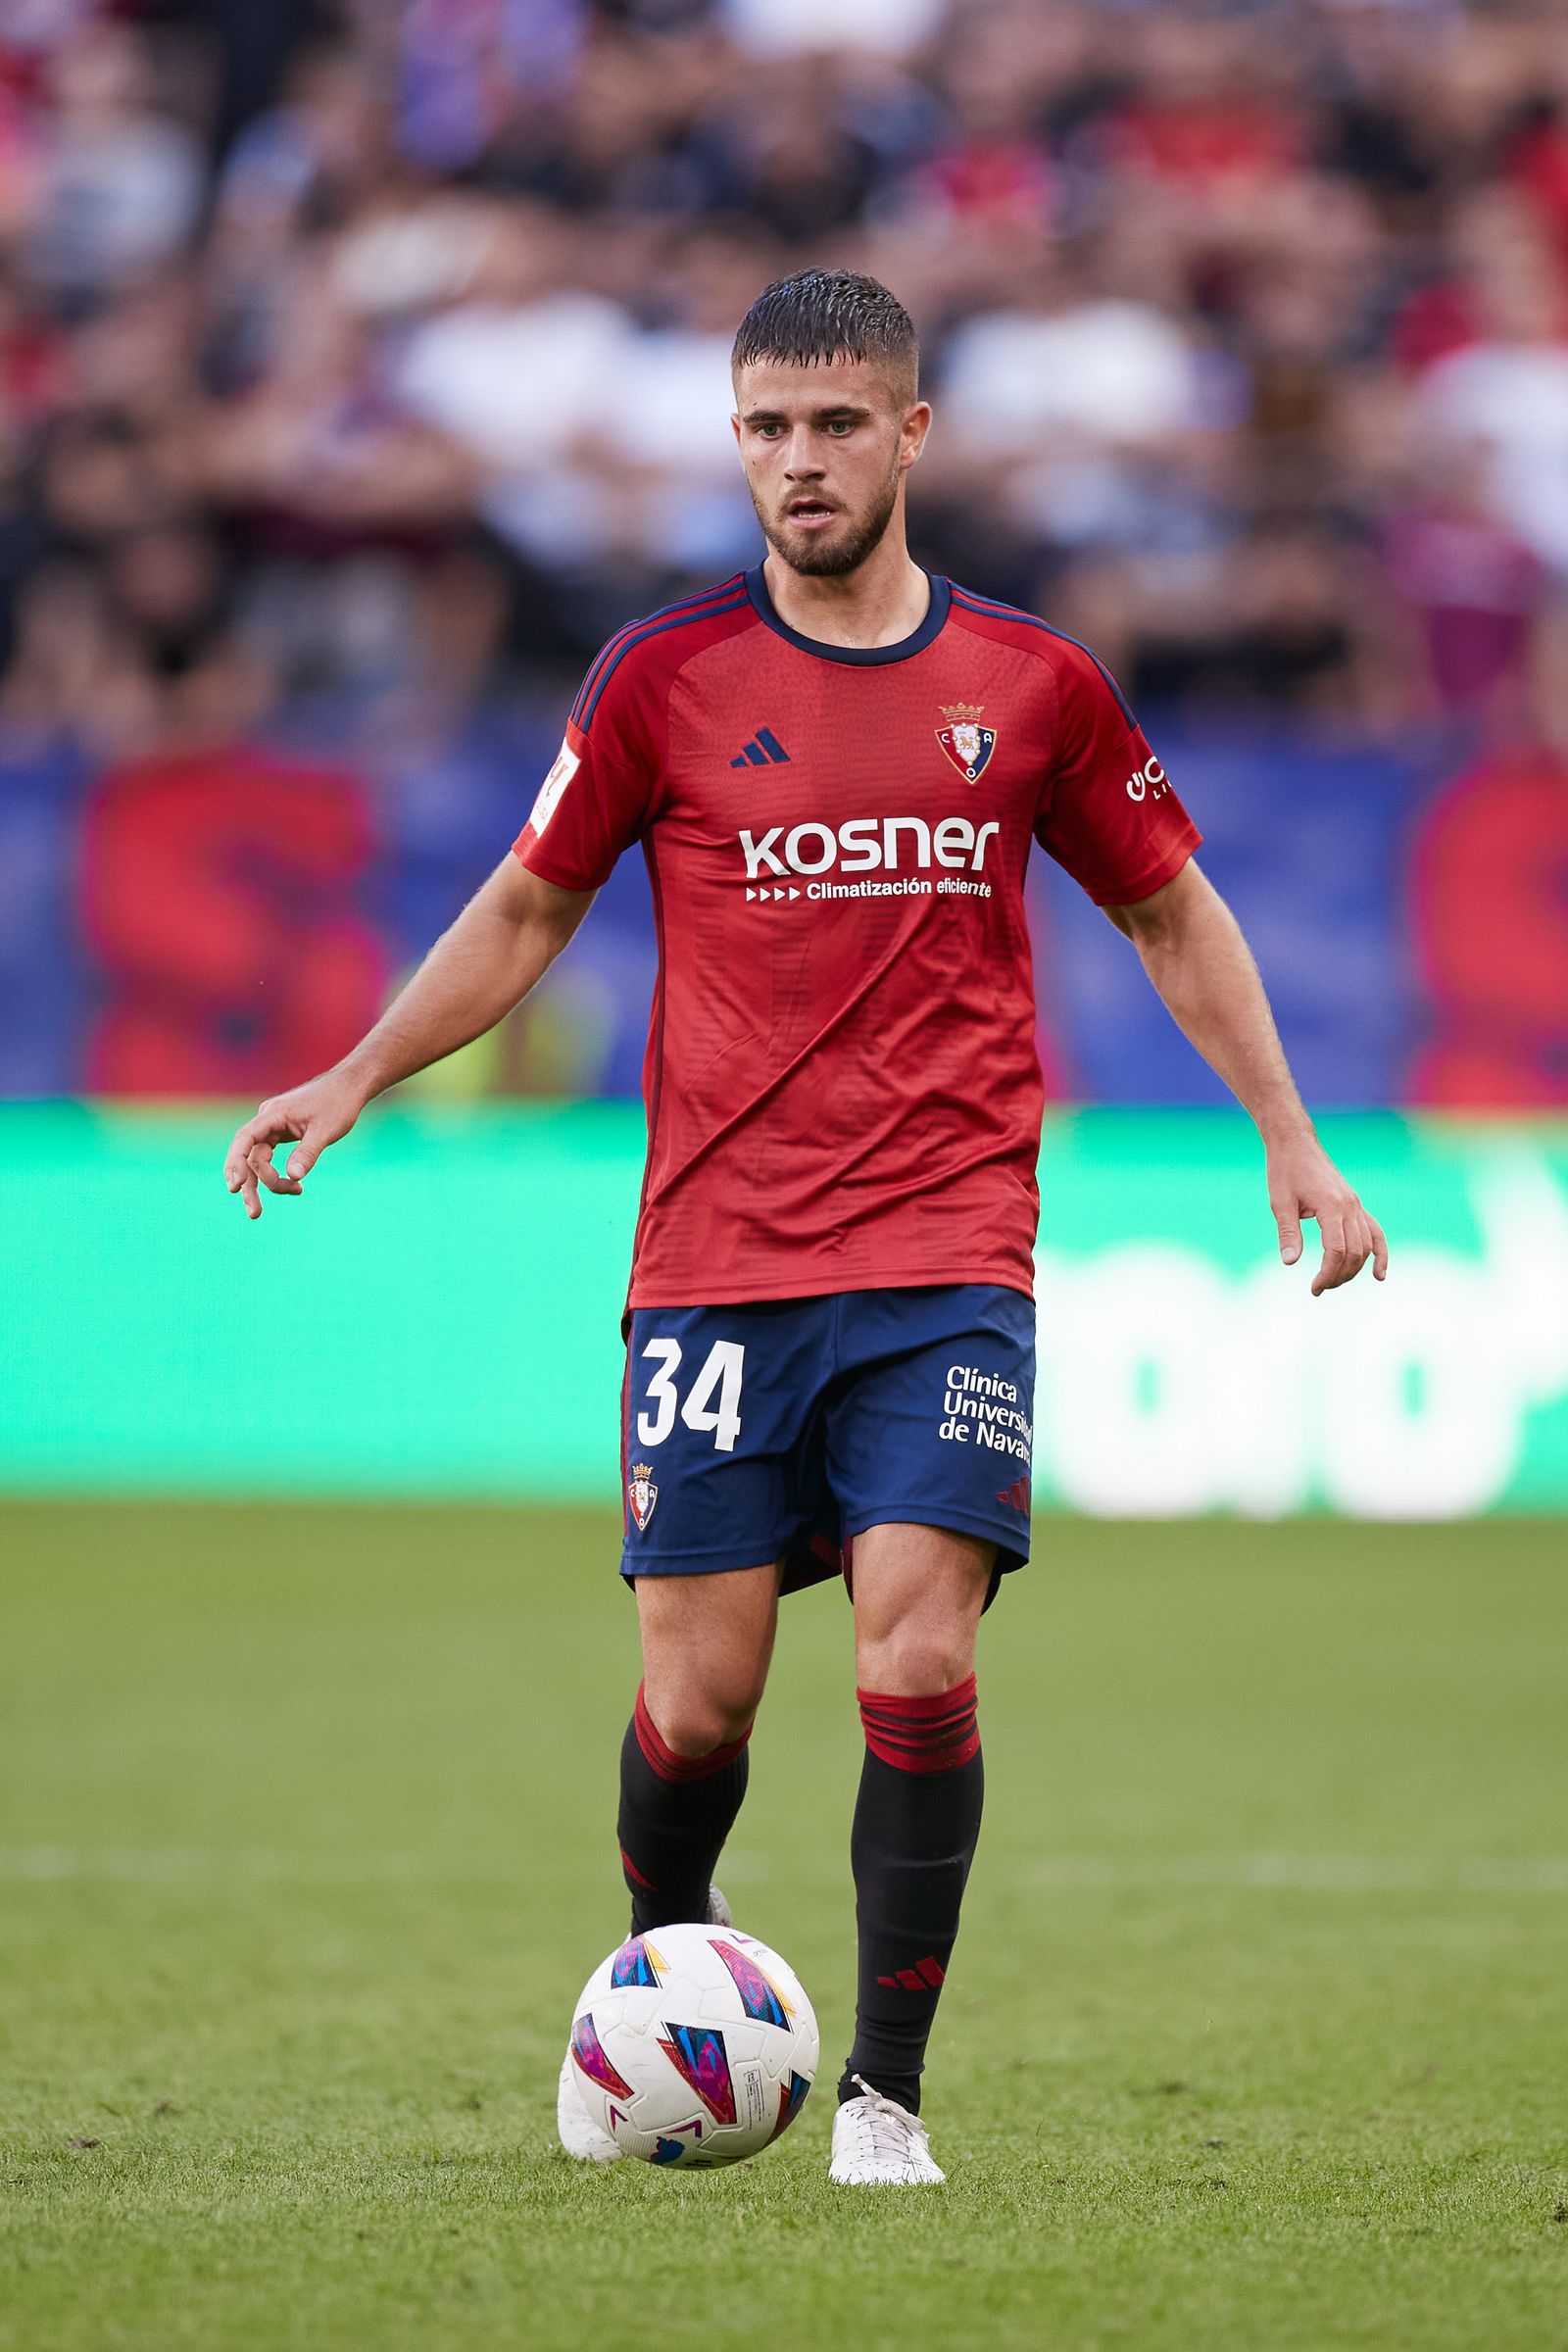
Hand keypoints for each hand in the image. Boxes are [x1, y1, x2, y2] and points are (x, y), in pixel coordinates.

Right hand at [224, 1070, 365, 1219]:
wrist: (349, 1088)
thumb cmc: (338, 1104)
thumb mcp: (325, 1130)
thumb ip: (308, 1153)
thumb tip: (294, 1177)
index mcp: (273, 1114)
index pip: (245, 1139)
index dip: (237, 1163)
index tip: (236, 1186)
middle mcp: (267, 1120)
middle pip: (249, 1155)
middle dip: (250, 1185)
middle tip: (255, 1213)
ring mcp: (273, 1127)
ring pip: (260, 1159)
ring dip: (268, 1182)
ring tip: (293, 1196)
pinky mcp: (281, 1133)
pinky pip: (270, 1157)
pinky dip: (278, 1173)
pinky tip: (295, 1186)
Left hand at [1266, 1132, 1388, 1296]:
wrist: (1296, 1144)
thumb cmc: (1285, 1171)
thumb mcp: (1280, 1203)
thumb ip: (1287, 1233)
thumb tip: (1290, 1263)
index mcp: (1332, 1206)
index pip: (1337, 1251)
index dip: (1327, 1274)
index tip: (1314, 1288)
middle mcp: (1350, 1206)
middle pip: (1355, 1252)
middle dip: (1339, 1275)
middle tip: (1319, 1288)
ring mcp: (1356, 1205)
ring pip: (1366, 1246)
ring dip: (1354, 1269)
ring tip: (1333, 1282)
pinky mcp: (1355, 1205)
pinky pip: (1375, 1232)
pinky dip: (1380, 1254)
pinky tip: (1379, 1275)